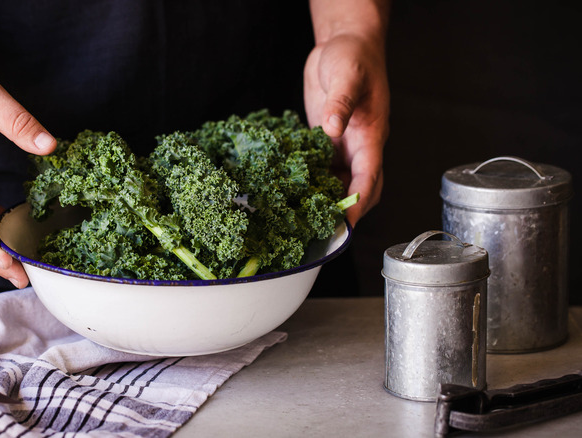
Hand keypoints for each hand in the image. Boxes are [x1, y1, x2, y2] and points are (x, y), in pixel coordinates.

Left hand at [304, 33, 388, 225]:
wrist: (344, 44)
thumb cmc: (353, 57)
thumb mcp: (347, 75)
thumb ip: (340, 102)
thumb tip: (332, 128)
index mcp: (370, 135)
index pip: (369, 176)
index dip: (358, 202)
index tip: (348, 224)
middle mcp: (358, 145)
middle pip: (359, 188)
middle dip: (346, 211)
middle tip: (324, 232)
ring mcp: (342, 145)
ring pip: (339, 182)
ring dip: (327, 200)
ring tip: (306, 220)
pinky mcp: (325, 140)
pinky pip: (321, 168)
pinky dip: (311, 182)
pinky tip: (292, 192)